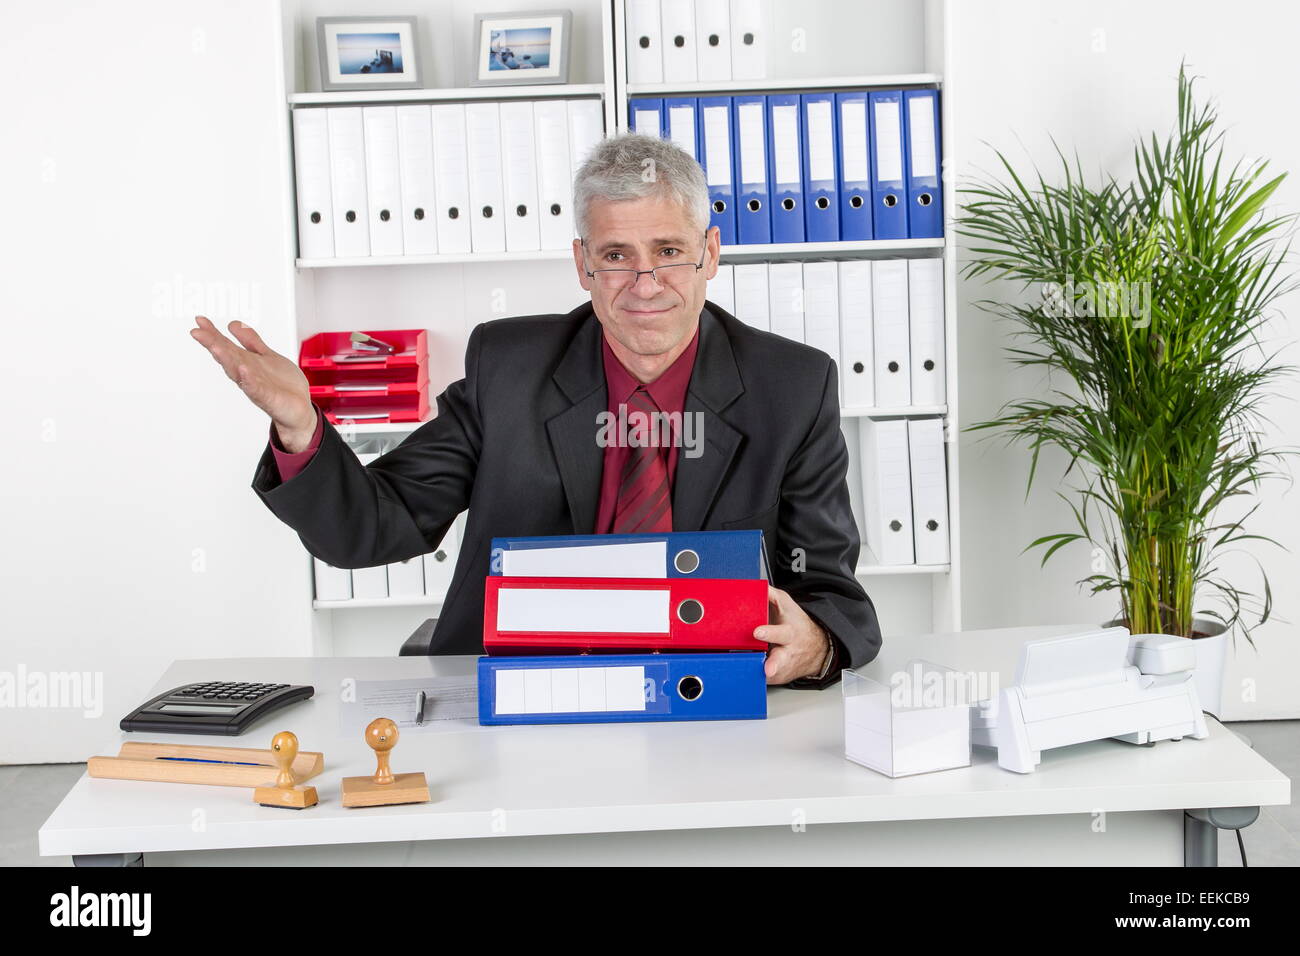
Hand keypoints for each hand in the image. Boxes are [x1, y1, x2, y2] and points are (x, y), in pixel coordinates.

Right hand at [189, 316, 315, 444]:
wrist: (299, 408)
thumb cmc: (283, 384)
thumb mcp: (266, 355)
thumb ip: (251, 341)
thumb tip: (233, 324)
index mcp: (246, 363)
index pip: (227, 346)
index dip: (213, 333)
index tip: (200, 321)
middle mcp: (247, 374)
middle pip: (228, 357)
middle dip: (213, 344)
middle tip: (198, 332)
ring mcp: (256, 385)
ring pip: (238, 371)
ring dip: (227, 359)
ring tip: (216, 347)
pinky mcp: (268, 397)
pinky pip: (256, 388)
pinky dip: (249, 380)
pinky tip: (243, 370)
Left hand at [754, 585, 830, 683]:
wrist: (816, 648)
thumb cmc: (795, 624)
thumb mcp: (787, 605)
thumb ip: (771, 595)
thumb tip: (754, 586)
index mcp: (789, 633)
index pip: (780, 633)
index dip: (768, 633)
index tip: (757, 632)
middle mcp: (787, 653)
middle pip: (780, 661)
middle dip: (773, 666)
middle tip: (767, 669)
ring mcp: (782, 668)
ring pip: (772, 676)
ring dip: (764, 677)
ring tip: (758, 676)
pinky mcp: (777, 679)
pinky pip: (764, 683)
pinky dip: (757, 679)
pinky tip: (751, 675)